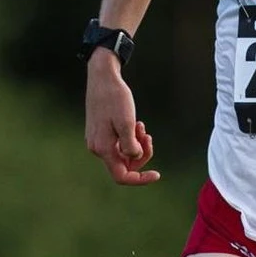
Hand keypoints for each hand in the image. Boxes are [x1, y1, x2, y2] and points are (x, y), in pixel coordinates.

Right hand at [85, 60, 159, 184]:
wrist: (102, 77)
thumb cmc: (115, 97)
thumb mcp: (127, 122)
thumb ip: (130, 144)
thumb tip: (135, 157)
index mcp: (103, 148)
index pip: (122, 176)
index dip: (140, 179)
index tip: (157, 174)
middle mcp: (98, 148)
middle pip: (124, 165)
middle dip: (141, 154)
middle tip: (148, 136)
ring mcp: (98, 140)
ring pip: (123, 153)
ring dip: (136, 144)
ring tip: (142, 126)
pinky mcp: (100, 132)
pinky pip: (118, 143)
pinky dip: (130, 137)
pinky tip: (136, 123)